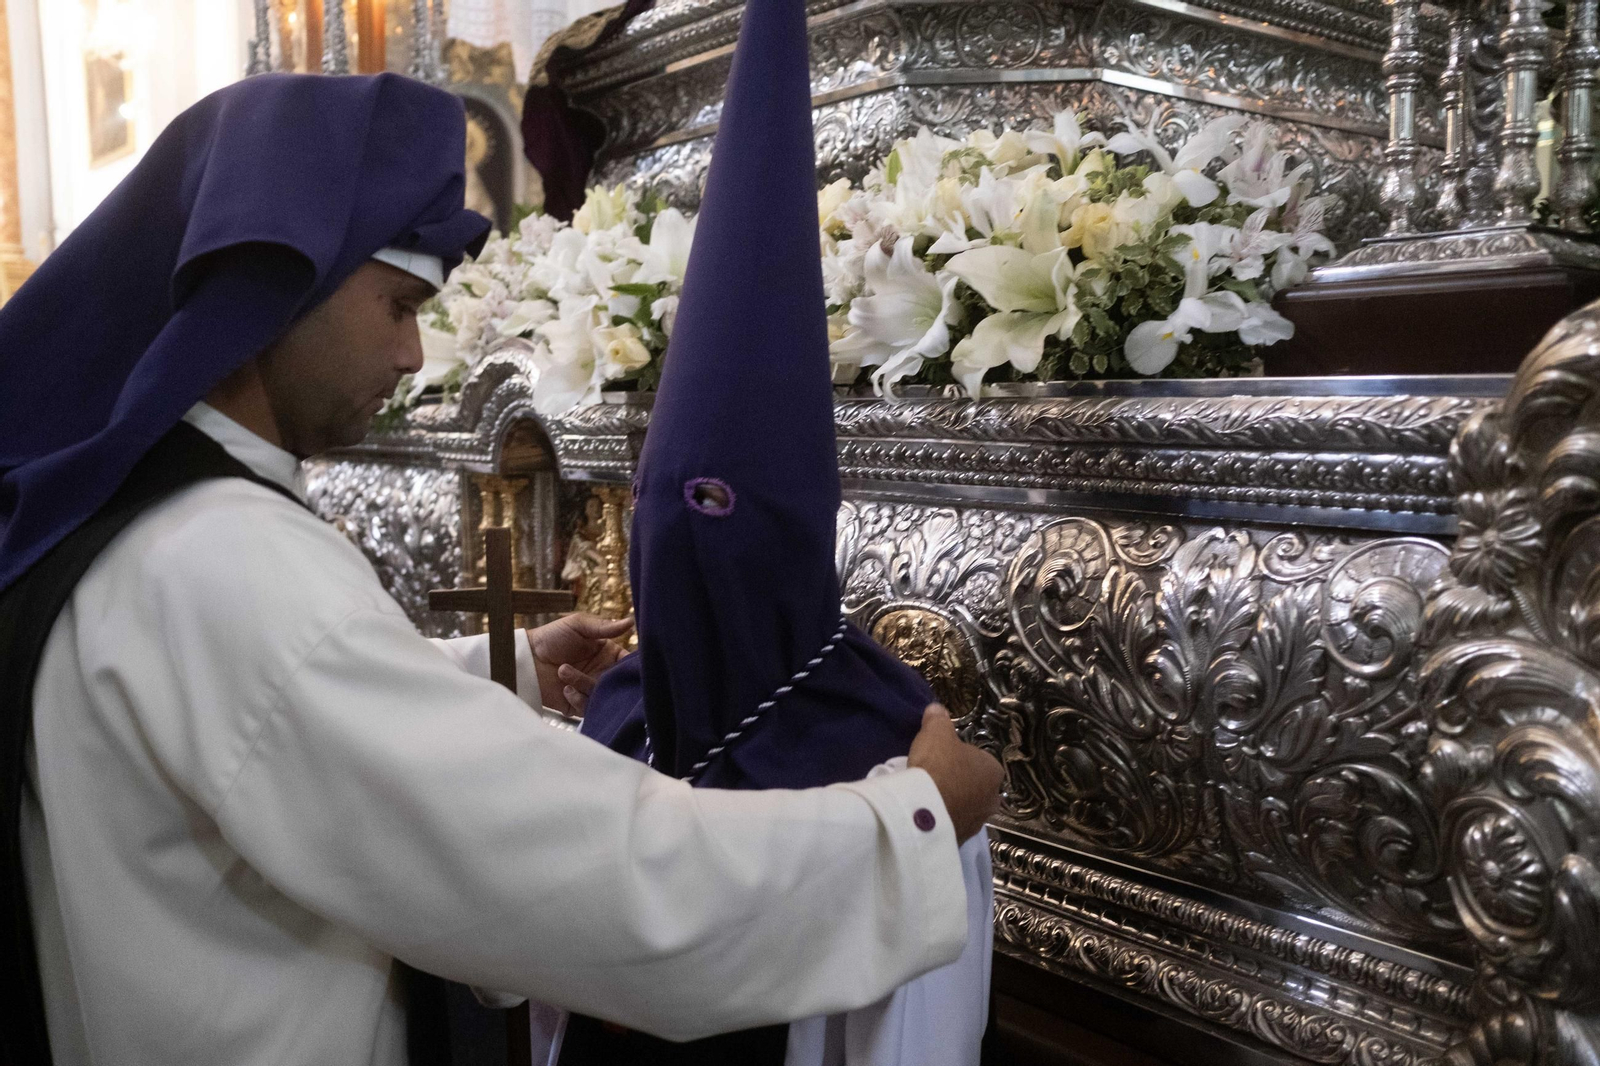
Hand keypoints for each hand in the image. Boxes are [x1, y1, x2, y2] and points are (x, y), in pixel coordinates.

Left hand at [525, 614, 632, 716]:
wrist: (525, 659)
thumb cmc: (550, 638)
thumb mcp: (578, 625)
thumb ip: (605, 627)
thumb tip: (631, 622)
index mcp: (607, 654)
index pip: (628, 663)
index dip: (632, 666)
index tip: (627, 666)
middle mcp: (602, 673)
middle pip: (619, 683)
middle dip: (610, 679)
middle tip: (599, 673)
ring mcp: (590, 690)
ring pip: (603, 696)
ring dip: (584, 683)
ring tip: (563, 670)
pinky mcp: (578, 705)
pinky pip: (588, 708)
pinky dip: (577, 698)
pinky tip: (565, 688)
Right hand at [907, 704, 1001, 843]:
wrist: (924, 810)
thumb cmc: (937, 766)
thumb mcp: (936, 732)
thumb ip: (938, 719)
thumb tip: (937, 709)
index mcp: (994, 770)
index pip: (980, 760)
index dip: (960, 758)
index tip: (942, 758)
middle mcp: (993, 798)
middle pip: (975, 786)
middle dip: (960, 783)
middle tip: (936, 777)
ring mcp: (979, 822)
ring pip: (966, 807)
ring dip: (952, 803)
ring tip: (929, 797)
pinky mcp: (962, 840)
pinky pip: (953, 824)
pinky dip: (943, 819)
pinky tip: (927, 814)